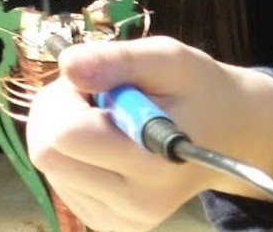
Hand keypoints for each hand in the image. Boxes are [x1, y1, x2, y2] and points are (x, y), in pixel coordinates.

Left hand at [26, 36, 272, 231]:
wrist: (225, 134)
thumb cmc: (196, 88)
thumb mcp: (167, 57)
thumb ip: (118, 59)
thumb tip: (67, 65)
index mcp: (151, 161)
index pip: (65, 134)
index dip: (66, 96)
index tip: (95, 80)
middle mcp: (135, 203)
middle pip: (47, 153)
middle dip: (57, 111)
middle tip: (92, 92)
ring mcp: (121, 220)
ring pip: (49, 166)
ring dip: (62, 129)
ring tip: (103, 113)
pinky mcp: (109, 224)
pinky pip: (61, 181)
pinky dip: (71, 152)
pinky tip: (101, 138)